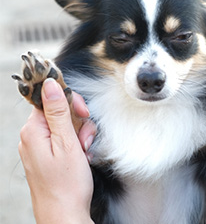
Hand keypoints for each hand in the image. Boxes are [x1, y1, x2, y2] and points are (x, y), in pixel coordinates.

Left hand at [19, 78, 95, 223]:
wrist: (64, 216)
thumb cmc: (67, 184)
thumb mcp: (66, 142)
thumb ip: (58, 111)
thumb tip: (50, 83)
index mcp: (33, 130)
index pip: (50, 98)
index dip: (70, 102)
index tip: (83, 112)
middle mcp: (32, 136)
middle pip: (59, 111)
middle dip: (78, 121)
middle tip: (85, 138)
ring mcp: (39, 145)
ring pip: (65, 124)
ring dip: (80, 134)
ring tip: (84, 151)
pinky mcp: (47, 154)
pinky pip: (63, 138)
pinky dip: (76, 143)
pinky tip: (81, 155)